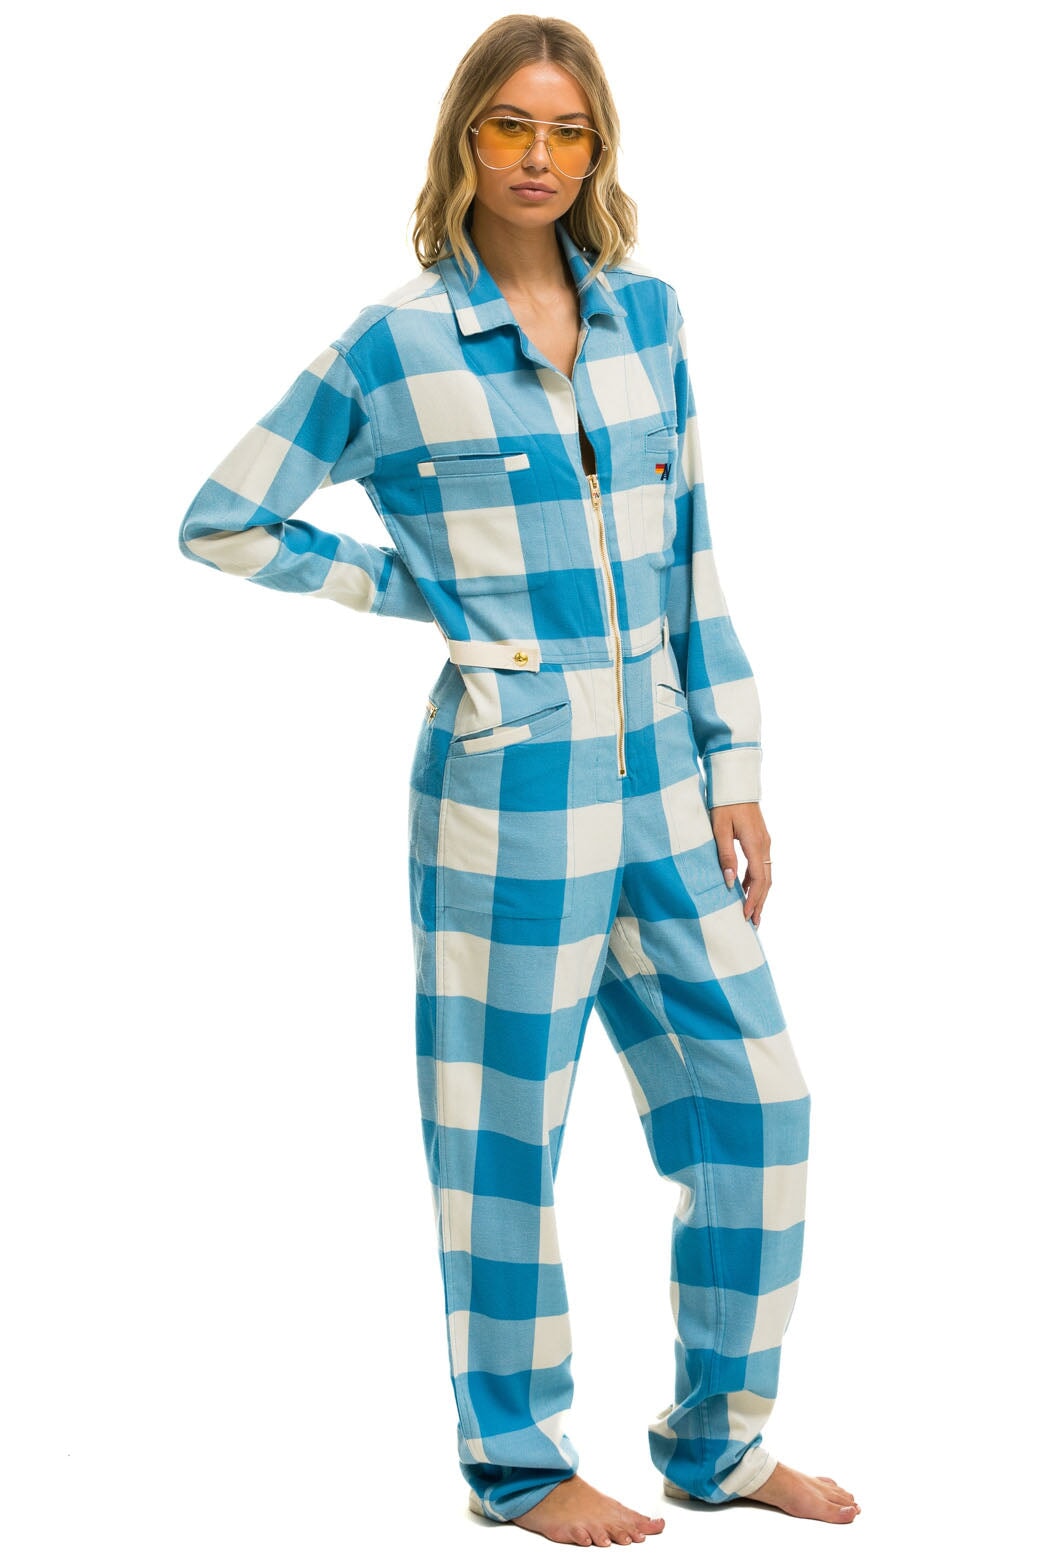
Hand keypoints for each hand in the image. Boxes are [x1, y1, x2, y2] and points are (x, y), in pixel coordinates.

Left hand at [709, 802, 771, 925]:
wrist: (735, 784)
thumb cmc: (724, 804)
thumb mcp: (719, 829)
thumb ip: (725, 855)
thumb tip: (728, 881)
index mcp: (755, 844)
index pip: (759, 879)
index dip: (753, 899)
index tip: (747, 915)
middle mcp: (764, 845)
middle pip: (767, 880)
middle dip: (760, 902)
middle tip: (754, 922)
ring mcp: (764, 842)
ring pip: (767, 874)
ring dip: (760, 894)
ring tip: (753, 911)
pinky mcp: (760, 839)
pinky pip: (762, 865)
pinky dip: (757, 881)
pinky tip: (748, 889)